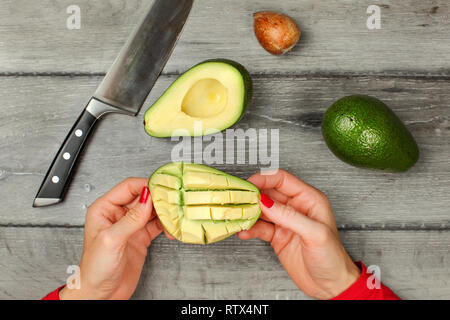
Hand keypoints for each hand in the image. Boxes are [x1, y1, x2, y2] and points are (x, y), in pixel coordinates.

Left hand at [60, 178, 162, 299]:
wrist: (100, 293)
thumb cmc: (94, 269)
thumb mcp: (112, 240)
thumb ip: (132, 218)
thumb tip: (147, 198)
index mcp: (104, 209)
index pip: (128, 187)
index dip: (145, 185)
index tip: (161, 187)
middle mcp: (118, 214)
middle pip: (143, 197)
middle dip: (159, 198)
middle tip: (173, 199)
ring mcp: (130, 226)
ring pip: (152, 210)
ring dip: (164, 211)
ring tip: (174, 213)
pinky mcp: (140, 237)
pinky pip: (156, 224)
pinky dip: (166, 224)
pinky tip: (171, 226)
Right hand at [237, 170, 359, 299]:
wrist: (330, 284)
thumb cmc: (332, 258)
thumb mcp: (314, 234)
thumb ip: (289, 216)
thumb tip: (266, 202)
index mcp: (309, 199)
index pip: (283, 180)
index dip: (265, 179)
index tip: (249, 183)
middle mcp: (296, 207)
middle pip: (269, 192)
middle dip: (252, 195)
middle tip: (238, 199)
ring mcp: (285, 221)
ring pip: (262, 210)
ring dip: (248, 212)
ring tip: (237, 216)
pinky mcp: (277, 236)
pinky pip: (260, 227)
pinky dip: (250, 229)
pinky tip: (243, 232)